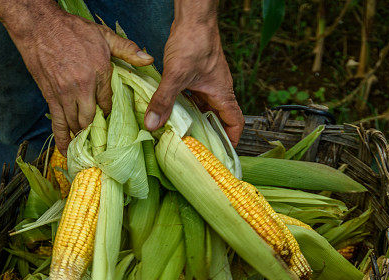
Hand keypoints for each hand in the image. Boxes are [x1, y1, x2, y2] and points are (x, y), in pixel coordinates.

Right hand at [11, 9, 153, 152]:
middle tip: (103, 140)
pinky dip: (62, 139)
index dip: (111, 114)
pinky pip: (57, 123)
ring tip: (90, 147)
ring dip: (82, 136)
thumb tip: (149, 60)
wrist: (39, 25)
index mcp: (98, 72)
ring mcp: (64, 93)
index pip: (109, 103)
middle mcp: (82, 87)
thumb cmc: (72, 29)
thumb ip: (126, 49)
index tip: (114, 121)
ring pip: (76, 123)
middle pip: (93, 118)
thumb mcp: (104, 35)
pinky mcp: (50, 96)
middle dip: (98, 130)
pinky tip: (66, 151)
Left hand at [144, 18, 242, 145]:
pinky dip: (186, 107)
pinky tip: (172, 112)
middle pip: (218, 119)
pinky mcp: (198, 76)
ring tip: (181, 137)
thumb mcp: (176, 74)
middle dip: (208, 135)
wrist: (193, 17)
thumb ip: (164, 100)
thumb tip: (153, 124)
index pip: (235, 123)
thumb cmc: (194, 41)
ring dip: (195, 121)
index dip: (231, 140)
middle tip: (194, 150)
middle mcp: (218, 90)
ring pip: (204, 109)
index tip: (220, 153)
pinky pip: (194, 98)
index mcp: (222, 94)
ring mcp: (208, 83)